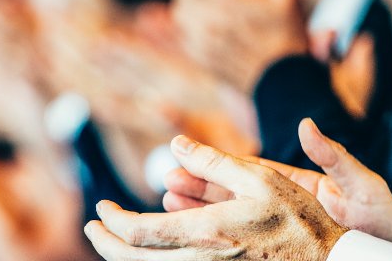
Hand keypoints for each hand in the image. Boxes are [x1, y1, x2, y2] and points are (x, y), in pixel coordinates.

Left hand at [84, 135, 347, 259]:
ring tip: (113, 240)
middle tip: (92, 228)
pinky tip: (152, 251)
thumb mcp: (260, 179)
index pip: (137, 234)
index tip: (101, 207)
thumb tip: (176, 143)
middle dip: (105, 245)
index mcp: (205, 233)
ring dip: (124, 258)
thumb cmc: (299, 219)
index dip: (111, 222)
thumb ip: (214, 161)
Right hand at [163, 119, 391, 250]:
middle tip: (166, 182)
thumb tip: (305, 125)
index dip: (218, 162)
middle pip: (235, 194)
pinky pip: (249, 240)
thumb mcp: (365, 186)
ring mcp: (285, 227)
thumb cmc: (387, 224)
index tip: (186, 154)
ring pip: (236, 218)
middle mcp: (288, 205)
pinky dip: (223, 236)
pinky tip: (198, 235)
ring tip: (170, 203)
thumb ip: (334, 157)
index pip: (252, 171)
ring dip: (203, 211)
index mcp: (303, 184)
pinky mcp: (284, 247)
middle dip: (200, 188)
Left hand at [171, 0, 307, 93]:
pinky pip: (184, 34)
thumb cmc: (288, 38)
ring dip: (190, 1)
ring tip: (210, 0)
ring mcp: (201, 43)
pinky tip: (210, 22)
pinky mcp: (201, 59)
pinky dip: (191, 23)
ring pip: (180, 12)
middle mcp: (207, 22)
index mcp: (225, 3)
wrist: (284, 86)